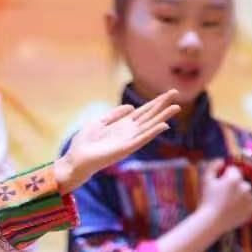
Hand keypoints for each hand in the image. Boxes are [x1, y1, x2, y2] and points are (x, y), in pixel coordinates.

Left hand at [53, 90, 181, 189]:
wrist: (76, 160)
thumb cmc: (85, 143)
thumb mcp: (99, 122)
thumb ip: (115, 115)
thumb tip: (131, 107)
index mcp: (123, 125)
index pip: (143, 111)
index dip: (155, 102)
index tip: (168, 93)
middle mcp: (129, 132)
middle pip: (149, 116)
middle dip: (162, 104)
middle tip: (176, 92)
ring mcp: (129, 141)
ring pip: (149, 126)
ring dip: (162, 117)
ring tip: (176, 107)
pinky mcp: (125, 149)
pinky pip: (141, 139)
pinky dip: (152, 132)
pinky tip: (164, 125)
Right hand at [200, 161, 251, 233]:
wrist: (211, 221)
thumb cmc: (206, 200)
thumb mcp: (206, 180)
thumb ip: (213, 166)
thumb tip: (222, 161)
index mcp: (234, 179)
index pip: (234, 170)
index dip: (225, 175)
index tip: (219, 184)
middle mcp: (245, 187)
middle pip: (241, 181)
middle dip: (234, 185)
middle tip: (223, 195)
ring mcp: (250, 199)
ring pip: (246, 192)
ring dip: (240, 194)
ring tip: (228, 203)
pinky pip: (250, 202)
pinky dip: (244, 204)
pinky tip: (233, 208)